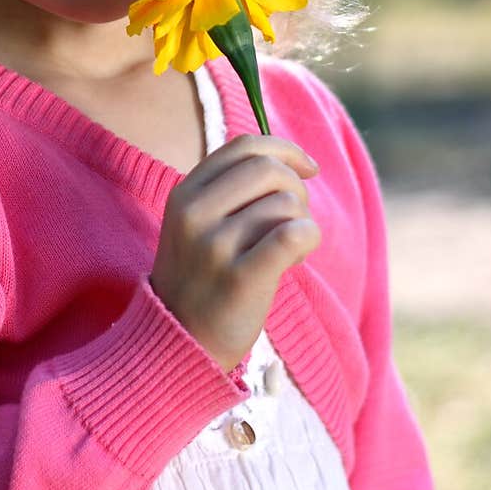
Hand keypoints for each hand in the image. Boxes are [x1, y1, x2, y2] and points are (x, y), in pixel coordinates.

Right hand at [149, 134, 320, 372]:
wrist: (182, 343)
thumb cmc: (203, 278)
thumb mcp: (197, 223)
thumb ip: (229, 188)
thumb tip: (288, 158)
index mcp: (185, 193)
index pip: (244, 146)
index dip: (284, 150)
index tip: (307, 169)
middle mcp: (194, 214)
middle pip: (269, 170)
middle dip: (297, 188)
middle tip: (297, 218)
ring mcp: (214, 246)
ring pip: (285, 205)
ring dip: (301, 223)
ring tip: (287, 251)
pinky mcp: (239, 278)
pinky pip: (293, 234)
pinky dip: (309, 238)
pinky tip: (299, 256)